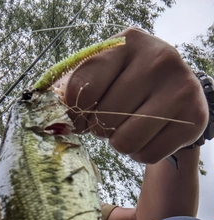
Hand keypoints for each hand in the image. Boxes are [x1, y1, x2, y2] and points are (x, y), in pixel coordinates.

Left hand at [64, 28, 208, 163]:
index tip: (82, 118)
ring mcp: (180, 89)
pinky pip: (147, 155)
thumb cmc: (131, 86)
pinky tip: (149, 136)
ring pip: (125, 142)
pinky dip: (141, 153)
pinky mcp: (193, 119)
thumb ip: (74, 88)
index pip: (83, 88)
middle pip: (104, 119)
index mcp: (127, 43)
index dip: (75, 114)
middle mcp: (158, 60)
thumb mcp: (105, 75)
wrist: (177, 94)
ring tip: (131, 128)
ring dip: (121, 143)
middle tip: (114, 121)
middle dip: (102, 129)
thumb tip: (47, 113)